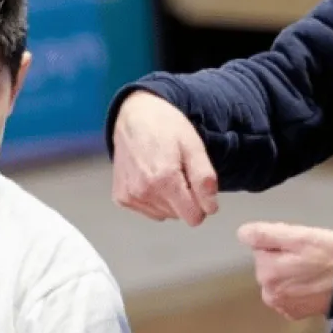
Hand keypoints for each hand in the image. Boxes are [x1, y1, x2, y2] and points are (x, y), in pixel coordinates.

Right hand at [111, 90, 218, 225]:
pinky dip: (154, 198)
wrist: (135, 115)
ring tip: (164, 170)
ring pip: (165, 214)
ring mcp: (130, 196)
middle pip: (179, 216)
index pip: (194, 217)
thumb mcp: (194, 146)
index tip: (198, 184)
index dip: (202, 203)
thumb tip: (210, 208)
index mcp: (164, 179)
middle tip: (179, 170)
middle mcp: (143, 191)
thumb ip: (205, 179)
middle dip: (185, 198)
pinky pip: (149, 210)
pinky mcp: (121, 197)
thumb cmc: (167, 127)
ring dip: (169, 199)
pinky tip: (151, 176)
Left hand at [237, 222, 332, 319]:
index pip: (260, 246)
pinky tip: (313, 283)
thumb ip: (265, 234)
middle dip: (283, 257)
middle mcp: (269, 293)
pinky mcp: (295, 314)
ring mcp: (282, 306)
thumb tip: (241, 234)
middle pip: (268, 263)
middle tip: (307, 255)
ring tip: (312, 268)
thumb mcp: (299, 235)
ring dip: (289, 272)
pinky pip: (287, 293)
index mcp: (267, 272)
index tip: (297, 243)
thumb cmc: (331, 254)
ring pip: (277, 278)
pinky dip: (296, 287)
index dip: (279, 241)